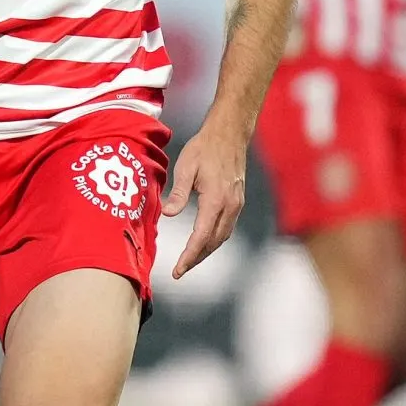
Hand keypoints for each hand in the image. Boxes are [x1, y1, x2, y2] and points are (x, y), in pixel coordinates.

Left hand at [161, 122, 248, 278]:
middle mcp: (230, 206)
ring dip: (206, 252)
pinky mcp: (237, 202)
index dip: (189, 256)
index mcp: (216, 199)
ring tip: (189, 261)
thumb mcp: (185, 167)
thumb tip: (168, 214)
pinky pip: (226, 228)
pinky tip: (203, 242)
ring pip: (222, 237)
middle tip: (180, 271)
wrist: (229, 134)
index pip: (201, 236)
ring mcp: (236, 205)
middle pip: (213, 242)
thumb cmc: (205, 147)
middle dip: (196, 259)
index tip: (178, 270)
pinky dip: (214, 240)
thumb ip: (178, 193)